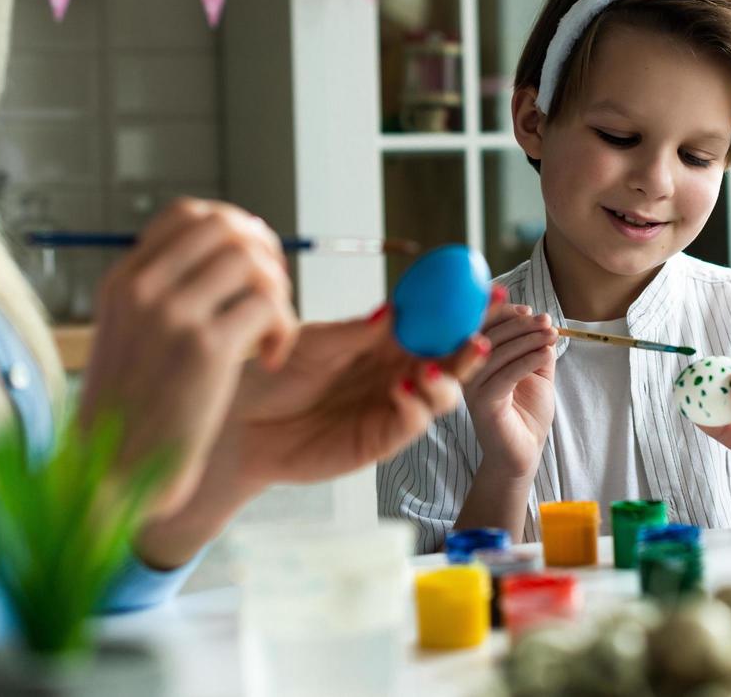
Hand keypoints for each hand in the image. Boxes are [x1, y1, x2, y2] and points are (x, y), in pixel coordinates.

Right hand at [77, 199, 296, 523]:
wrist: (116, 472)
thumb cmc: (134, 410)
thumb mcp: (130, 335)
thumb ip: (166, 291)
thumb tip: (232, 250)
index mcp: (123, 280)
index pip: (188, 214)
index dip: (232, 226)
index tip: (250, 262)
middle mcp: (143, 288)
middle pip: (226, 227)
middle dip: (264, 252)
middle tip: (271, 295)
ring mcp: (173, 315)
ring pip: (252, 261)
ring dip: (277, 293)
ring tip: (271, 332)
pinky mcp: (205, 349)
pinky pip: (267, 307)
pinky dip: (283, 330)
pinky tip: (271, 360)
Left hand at [133, 304, 491, 565]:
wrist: (240, 421)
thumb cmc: (273, 373)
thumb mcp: (314, 342)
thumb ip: (356, 332)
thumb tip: (396, 310)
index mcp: (386, 340)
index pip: (437, 320)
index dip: (465, 307)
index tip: (491, 290)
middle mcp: (396, 371)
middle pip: (450, 358)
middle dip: (472, 344)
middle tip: (481, 333)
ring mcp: (391, 406)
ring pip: (441, 393)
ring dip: (449, 379)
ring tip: (434, 368)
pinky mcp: (379, 441)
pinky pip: (411, 423)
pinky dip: (416, 406)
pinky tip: (405, 389)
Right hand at [461, 296, 557, 480]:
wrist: (523, 453)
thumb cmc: (526, 413)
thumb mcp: (534, 373)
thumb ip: (534, 348)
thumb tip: (542, 323)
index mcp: (474, 361)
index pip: (481, 327)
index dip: (503, 313)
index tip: (530, 310)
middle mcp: (467, 372)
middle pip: (489, 336)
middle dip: (521, 325)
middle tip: (546, 322)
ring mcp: (472, 388)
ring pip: (498, 353)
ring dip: (528, 339)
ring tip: (551, 335)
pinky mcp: (483, 403)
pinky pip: (506, 374)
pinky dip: (528, 359)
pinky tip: (545, 354)